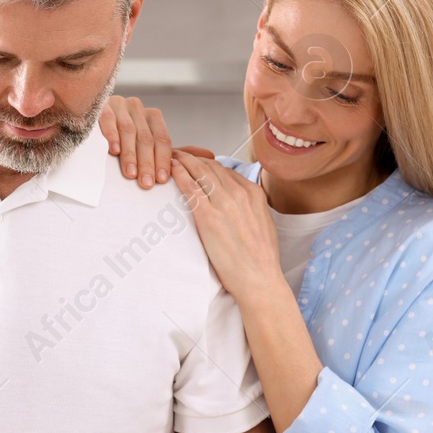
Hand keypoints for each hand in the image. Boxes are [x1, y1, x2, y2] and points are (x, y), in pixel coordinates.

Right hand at [99, 95, 212, 187]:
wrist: (88, 127)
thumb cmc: (122, 142)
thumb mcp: (150, 147)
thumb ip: (176, 152)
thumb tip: (211, 155)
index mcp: (151, 117)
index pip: (162, 139)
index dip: (163, 160)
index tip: (161, 180)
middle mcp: (136, 108)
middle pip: (146, 137)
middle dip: (147, 163)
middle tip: (146, 184)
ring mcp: (118, 105)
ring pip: (129, 131)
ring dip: (130, 154)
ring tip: (131, 174)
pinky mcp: (100, 107)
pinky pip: (108, 120)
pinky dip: (111, 135)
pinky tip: (113, 150)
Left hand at [170, 151, 282, 299]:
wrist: (259, 278)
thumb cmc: (260, 258)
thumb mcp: (263, 223)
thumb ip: (250, 207)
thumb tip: (238, 204)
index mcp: (254, 193)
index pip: (226, 170)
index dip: (208, 164)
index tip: (196, 163)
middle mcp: (240, 193)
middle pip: (211, 166)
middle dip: (193, 157)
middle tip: (178, 153)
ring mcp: (224, 203)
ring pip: (199, 171)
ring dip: (183, 160)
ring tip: (170, 156)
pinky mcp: (208, 216)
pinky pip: (190, 188)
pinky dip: (179, 174)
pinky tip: (170, 170)